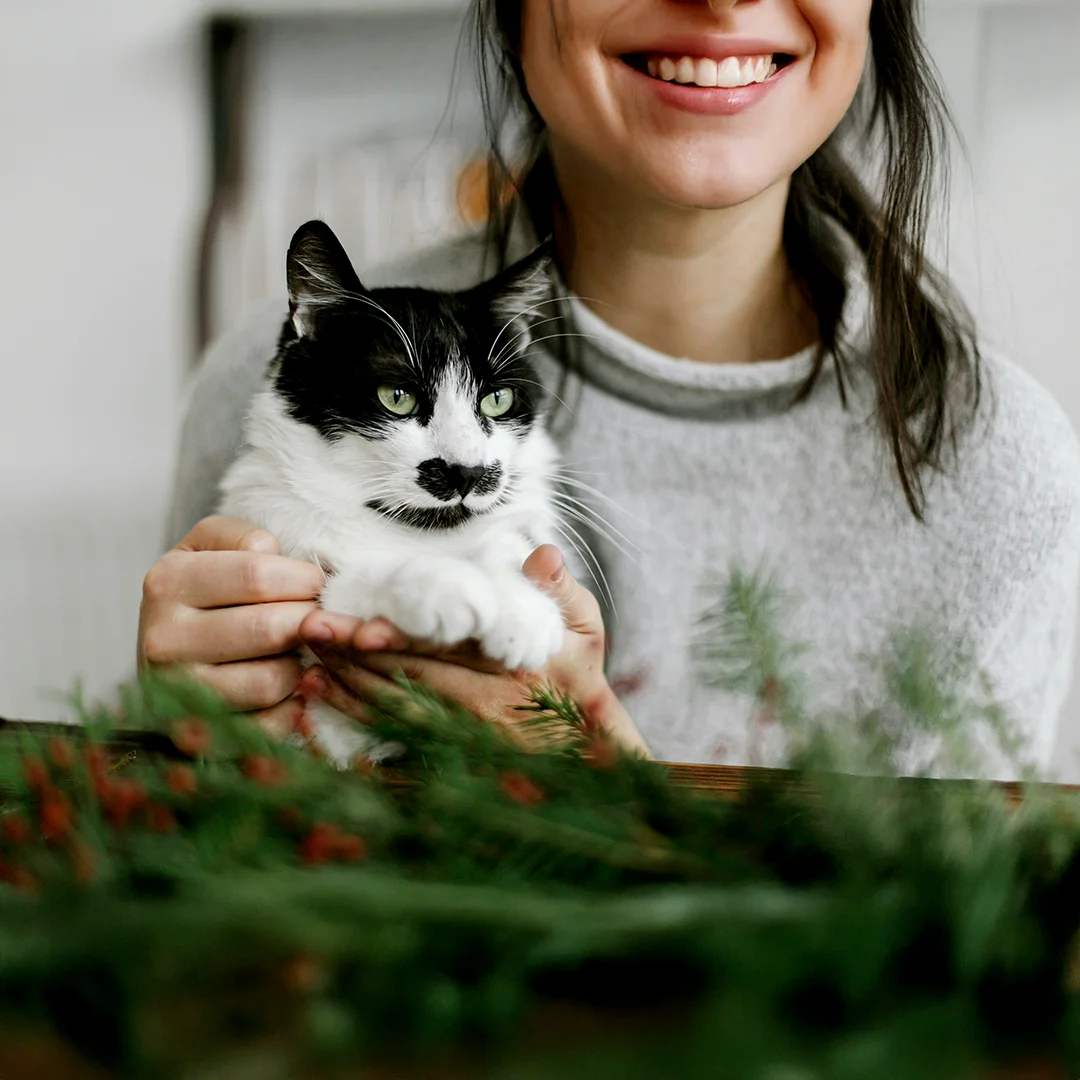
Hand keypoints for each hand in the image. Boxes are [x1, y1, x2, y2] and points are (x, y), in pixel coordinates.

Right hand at [138, 516, 324, 732]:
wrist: (167, 653)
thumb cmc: (207, 592)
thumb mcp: (214, 547)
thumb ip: (249, 540)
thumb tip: (286, 562)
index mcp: (168, 580)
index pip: (257, 575)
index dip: (304, 579)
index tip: (317, 584)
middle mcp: (163, 638)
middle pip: (268, 629)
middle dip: (308, 624)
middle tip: (316, 620)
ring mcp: (177, 691)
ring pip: (271, 681)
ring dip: (299, 666)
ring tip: (294, 651)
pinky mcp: (198, 732)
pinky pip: (266, 726)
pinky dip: (291, 708)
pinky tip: (288, 688)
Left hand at [297, 545, 649, 755]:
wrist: (589, 750)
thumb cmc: (577, 678)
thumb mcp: (584, 630)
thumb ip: (560, 591)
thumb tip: (543, 554)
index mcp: (511, 670)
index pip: (445, 652)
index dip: (398, 640)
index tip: (356, 627)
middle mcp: (485, 710)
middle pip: (408, 682)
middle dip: (355, 659)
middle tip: (311, 634)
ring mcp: (467, 744)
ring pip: (396, 715)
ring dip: (349, 692)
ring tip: (309, 670)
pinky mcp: (453, 764)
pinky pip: (397, 749)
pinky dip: (358, 732)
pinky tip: (327, 713)